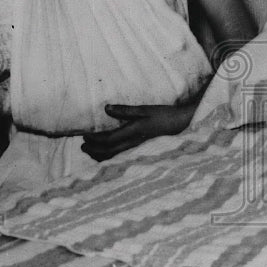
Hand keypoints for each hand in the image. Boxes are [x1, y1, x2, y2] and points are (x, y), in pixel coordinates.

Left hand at [81, 102, 196, 161]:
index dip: (94, 139)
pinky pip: (121, 158)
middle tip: (83, 145)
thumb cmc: (165, 115)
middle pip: (108, 152)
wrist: (183, 125)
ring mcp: (138, 150)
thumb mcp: (145, 109)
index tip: (84, 135)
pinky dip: (110, 158)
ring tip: (91, 151)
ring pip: (114, 158)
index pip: (108, 140)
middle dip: (93, 150)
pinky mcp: (142, 151)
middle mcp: (134, 144)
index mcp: (133, 132)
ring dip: (100, 156)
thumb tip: (106, 108)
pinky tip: (108, 155)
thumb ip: (125, 110)